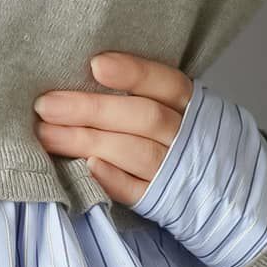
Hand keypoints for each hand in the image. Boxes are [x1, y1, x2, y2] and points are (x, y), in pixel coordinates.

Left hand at [33, 51, 193, 206]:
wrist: (220, 192)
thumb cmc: (179, 137)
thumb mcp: (176, 109)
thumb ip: (142, 93)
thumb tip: (87, 72)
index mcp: (192, 106)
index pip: (166, 83)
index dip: (133, 72)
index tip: (95, 64)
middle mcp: (187, 136)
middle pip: (143, 117)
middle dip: (91, 109)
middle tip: (46, 105)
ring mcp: (177, 171)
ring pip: (135, 152)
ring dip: (87, 142)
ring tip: (46, 134)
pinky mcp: (163, 202)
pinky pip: (138, 192)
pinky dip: (113, 179)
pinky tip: (87, 167)